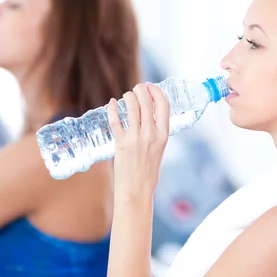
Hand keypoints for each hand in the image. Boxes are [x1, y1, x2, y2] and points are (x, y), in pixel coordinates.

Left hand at [108, 82, 170, 202]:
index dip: (156, 91)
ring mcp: (136, 138)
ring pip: (132, 106)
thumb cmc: (148, 173)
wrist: (137, 191)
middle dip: (140, 90)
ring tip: (126, 96)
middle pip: (147, 101)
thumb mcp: (159, 150)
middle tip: (136, 89)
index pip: (164, 105)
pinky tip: (112, 103)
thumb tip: (149, 120)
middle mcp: (151, 134)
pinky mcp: (121, 143)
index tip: (150, 86)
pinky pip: (116, 120)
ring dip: (128, 97)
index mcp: (163, 135)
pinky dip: (112, 109)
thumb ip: (156, 134)